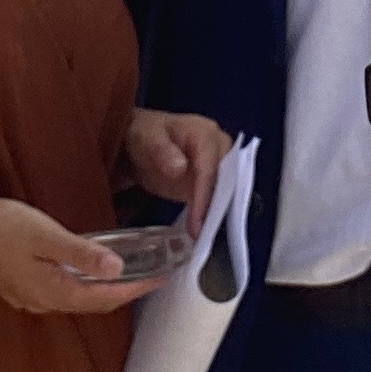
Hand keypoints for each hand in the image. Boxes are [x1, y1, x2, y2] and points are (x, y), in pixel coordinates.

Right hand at [0, 195, 161, 316]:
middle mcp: (43, 302)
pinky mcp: (21, 286)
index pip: (105, 297)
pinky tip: (89, 269)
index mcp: (53, 291)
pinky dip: (83, 283)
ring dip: (104, 289)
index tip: (162, 279)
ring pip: (77, 298)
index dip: (136, 289)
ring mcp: (29, 297)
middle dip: (125, 291)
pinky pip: (62, 290)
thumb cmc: (2, 225)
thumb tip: (117, 269)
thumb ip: (82, 252)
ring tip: (131, 273)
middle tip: (153, 275)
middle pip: (93, 303)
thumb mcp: (46, 234)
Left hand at [124, 110, 232, 237]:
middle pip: (228, 179)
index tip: (198, 220)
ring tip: (205, 238)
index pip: (210, 165)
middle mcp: (219, 148)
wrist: (142, 144)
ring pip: (228, 192)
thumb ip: (161, 150)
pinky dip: (212, 216)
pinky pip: (218, 200)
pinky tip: (203, 233)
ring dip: (218, 215)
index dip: (205, 193)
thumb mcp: (146, 138)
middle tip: (206, 234)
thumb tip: (180, 168)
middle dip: (220, 207)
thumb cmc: (145, 136)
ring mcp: (218, 166)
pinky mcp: (212, 183)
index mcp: (205, 133)